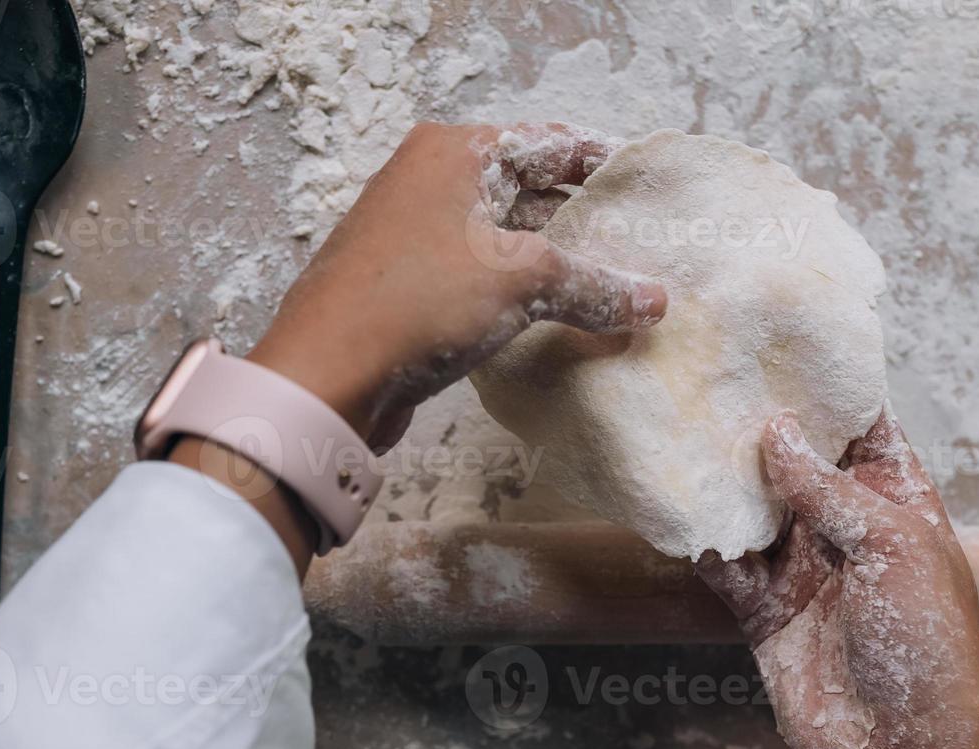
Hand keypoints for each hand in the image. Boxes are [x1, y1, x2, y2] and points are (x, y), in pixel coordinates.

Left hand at [247, 121, 667, 447]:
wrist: (326, 376)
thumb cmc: (419, 302)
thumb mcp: (521, 282)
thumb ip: (592, 285)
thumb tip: (652, 301)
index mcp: (453, 152)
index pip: (548, 143)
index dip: (601, 164)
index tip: (648, 189)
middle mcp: (429, 180)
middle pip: (527, 189)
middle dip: (583, 221)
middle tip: (642, 248)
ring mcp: (414, 234)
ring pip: (504, 238)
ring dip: (554, 264)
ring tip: (612, 288)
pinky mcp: (408, 285)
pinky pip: (480, 277)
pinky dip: (519, 293)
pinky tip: (557, 320)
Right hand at [698, 407, 978, 748]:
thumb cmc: (926, 642)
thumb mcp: (891, 545)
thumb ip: (828, 489)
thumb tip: (776, 431)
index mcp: (895, 501)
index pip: (863, 428)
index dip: (830, 388)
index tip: (785, 341)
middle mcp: (846, 527)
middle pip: (797, 461)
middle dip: (762, 424)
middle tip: (713, 374)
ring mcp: (803, 569)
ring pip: (754, 508)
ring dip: (724, 479)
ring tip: (681, 427)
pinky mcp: (764, 611)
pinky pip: (726, 564)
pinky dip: (702, 539)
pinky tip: (673, 506)